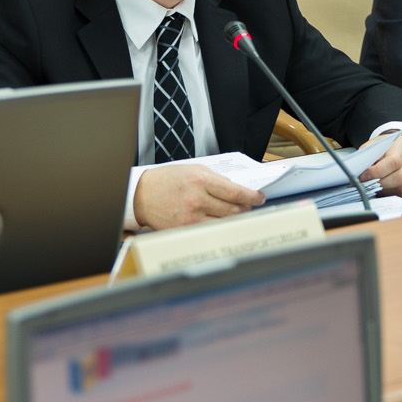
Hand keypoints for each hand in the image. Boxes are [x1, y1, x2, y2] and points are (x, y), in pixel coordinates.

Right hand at [133, 164, 264, 230]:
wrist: (142, 195)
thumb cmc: (167, 180)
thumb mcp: (193, 170)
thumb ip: (215, 179)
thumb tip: (236, 190)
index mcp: (201, 180)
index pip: (236, 192)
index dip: (252, 197)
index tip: (259, 198)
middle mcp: (197, 200)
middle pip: (233, 210)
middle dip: (245, 208)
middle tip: (249, 207)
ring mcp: (191, 218)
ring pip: (224, 223)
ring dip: (234, 219)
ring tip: (236, 214)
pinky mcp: (185, 230)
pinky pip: (210, 231)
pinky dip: (219, 227)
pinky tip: (221, 223)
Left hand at [358, 133, 401, 195]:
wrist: (398, 147)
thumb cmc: (386, 147)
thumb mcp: (375, 145)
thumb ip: (367, 155)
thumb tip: (358, 169)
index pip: (393, 162)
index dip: (377, 172)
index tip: (363, 176)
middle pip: (399, 178)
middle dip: (379, 183)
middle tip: (365, 184)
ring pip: (400, 188)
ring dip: (383, 190)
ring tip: (370, 186)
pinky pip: (400, 194)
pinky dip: (388, 193)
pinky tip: (380, 189)